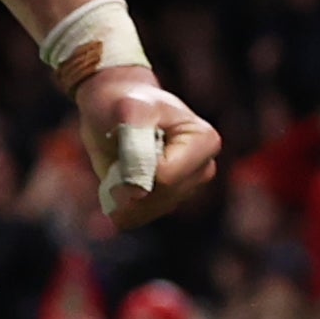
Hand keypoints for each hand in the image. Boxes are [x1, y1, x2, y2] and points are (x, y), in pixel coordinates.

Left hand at [71, 63, 222, 230]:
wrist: (115, 107)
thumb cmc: (124, 101)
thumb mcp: (128, 109)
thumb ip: (136, 143)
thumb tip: (138, 189)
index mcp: (204, 141)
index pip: (166, 176)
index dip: (134, 167)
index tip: (121, 142)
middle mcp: (203, 169)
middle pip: (160, 197)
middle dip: (130, 183)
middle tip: (118, 153)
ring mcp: (188, 188)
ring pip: (148, 211)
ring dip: (123, 194)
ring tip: (119, 163)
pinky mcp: (168, 202)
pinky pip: (138, 217)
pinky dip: (119, 204)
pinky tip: (115, 182)